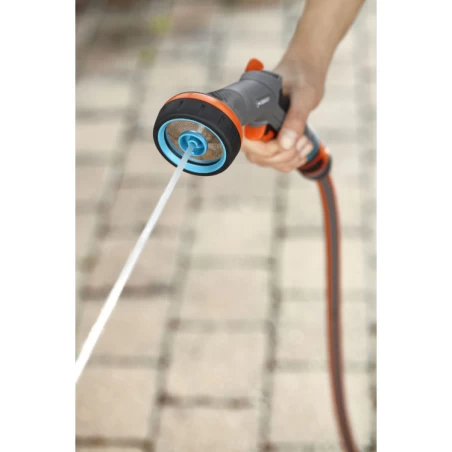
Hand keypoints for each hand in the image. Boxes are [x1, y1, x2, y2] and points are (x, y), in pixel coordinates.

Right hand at [241, 57, 326, 171]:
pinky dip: (291, 160)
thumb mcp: (303, 95)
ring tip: (305, 142)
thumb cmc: (302, 74)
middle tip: (302, 140)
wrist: (306, 68)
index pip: (248, 144)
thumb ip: (295, 119)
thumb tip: (286, 144)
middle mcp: (252, 125)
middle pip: (258, 157)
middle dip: (283, 155)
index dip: (268, 149)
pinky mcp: (271, 138)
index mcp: (252, 111)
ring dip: (289, 159)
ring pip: (268, 161)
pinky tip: (302, 148)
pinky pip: (276, 160)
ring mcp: (261, 134)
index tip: (289, 140)